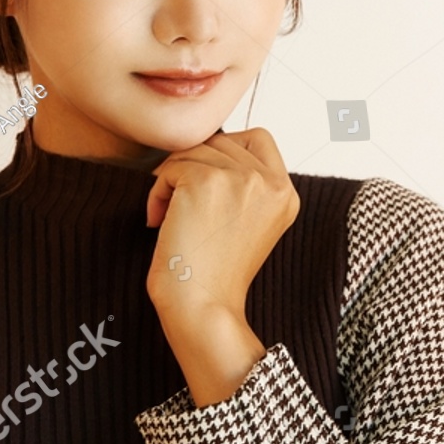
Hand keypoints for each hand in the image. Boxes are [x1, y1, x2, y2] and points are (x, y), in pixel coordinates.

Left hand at [144, 128, 299, 403]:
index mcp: (286, 193)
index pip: (257, 138)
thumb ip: (247, 184)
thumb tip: (208, 145)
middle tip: (181, 205)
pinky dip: (157, 191)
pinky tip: (159, 220)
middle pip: (220, 141)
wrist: (203, 305)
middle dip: (194, 167)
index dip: (226, 150)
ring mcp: (240, 178)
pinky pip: (170, 166)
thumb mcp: (252, 222)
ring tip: (170, 215)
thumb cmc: (216, 272)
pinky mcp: (206, 180)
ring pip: (194, 151)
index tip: (208, 183)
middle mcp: (271, 181)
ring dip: (173, 178)